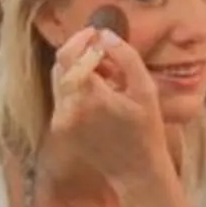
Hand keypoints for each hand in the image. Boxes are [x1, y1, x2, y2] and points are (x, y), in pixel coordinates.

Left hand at [51, 28, 168, 184]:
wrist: (135, 172)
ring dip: (78, 71)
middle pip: (61, 65)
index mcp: (90, 97)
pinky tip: (100, 98)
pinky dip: (76, 88)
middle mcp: (69, 108)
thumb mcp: (146, 90)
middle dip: (81, 55)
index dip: (80, 38)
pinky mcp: (59, 128)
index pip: (70, 54)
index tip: (96, 34)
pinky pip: (62, 97)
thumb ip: (126, 58)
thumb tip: (105, 35)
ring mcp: (61, 120)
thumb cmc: (146, 131)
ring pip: (59, 80)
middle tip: (108, 59)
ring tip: (107, 79)